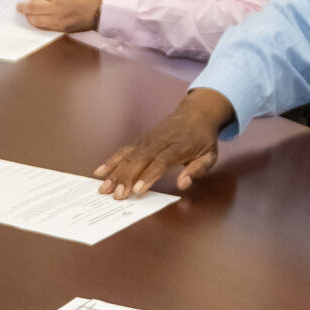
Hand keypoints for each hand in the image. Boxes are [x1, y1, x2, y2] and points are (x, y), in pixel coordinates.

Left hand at [16, 0, 101, 33]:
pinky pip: (46, 28)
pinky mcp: (63, 28)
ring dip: (29, 17)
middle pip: (32, 8)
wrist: (101, 7)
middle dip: (23, 7)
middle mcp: (56, 8)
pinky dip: (39, 24)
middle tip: (20, 6)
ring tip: (28, 15)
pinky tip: (38, 21)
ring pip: (37, 21)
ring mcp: (59, 20)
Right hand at [94, 88, 233, 197]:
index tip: (137, 191)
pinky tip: (99, 172)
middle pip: (139, 160)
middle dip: (126, 178)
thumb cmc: (203, 139)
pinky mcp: (140, 139)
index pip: (160, 162)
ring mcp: (147, 139)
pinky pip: (123, 150)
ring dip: (114, 172)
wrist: (196, 114)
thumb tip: (183, 184)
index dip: (147, 176)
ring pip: (128, 155)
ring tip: (104, 188)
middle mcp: (159, 141)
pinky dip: (111, 161)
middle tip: (117, 196)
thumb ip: (197, 171)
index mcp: (178, 146)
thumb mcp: (210, 156)